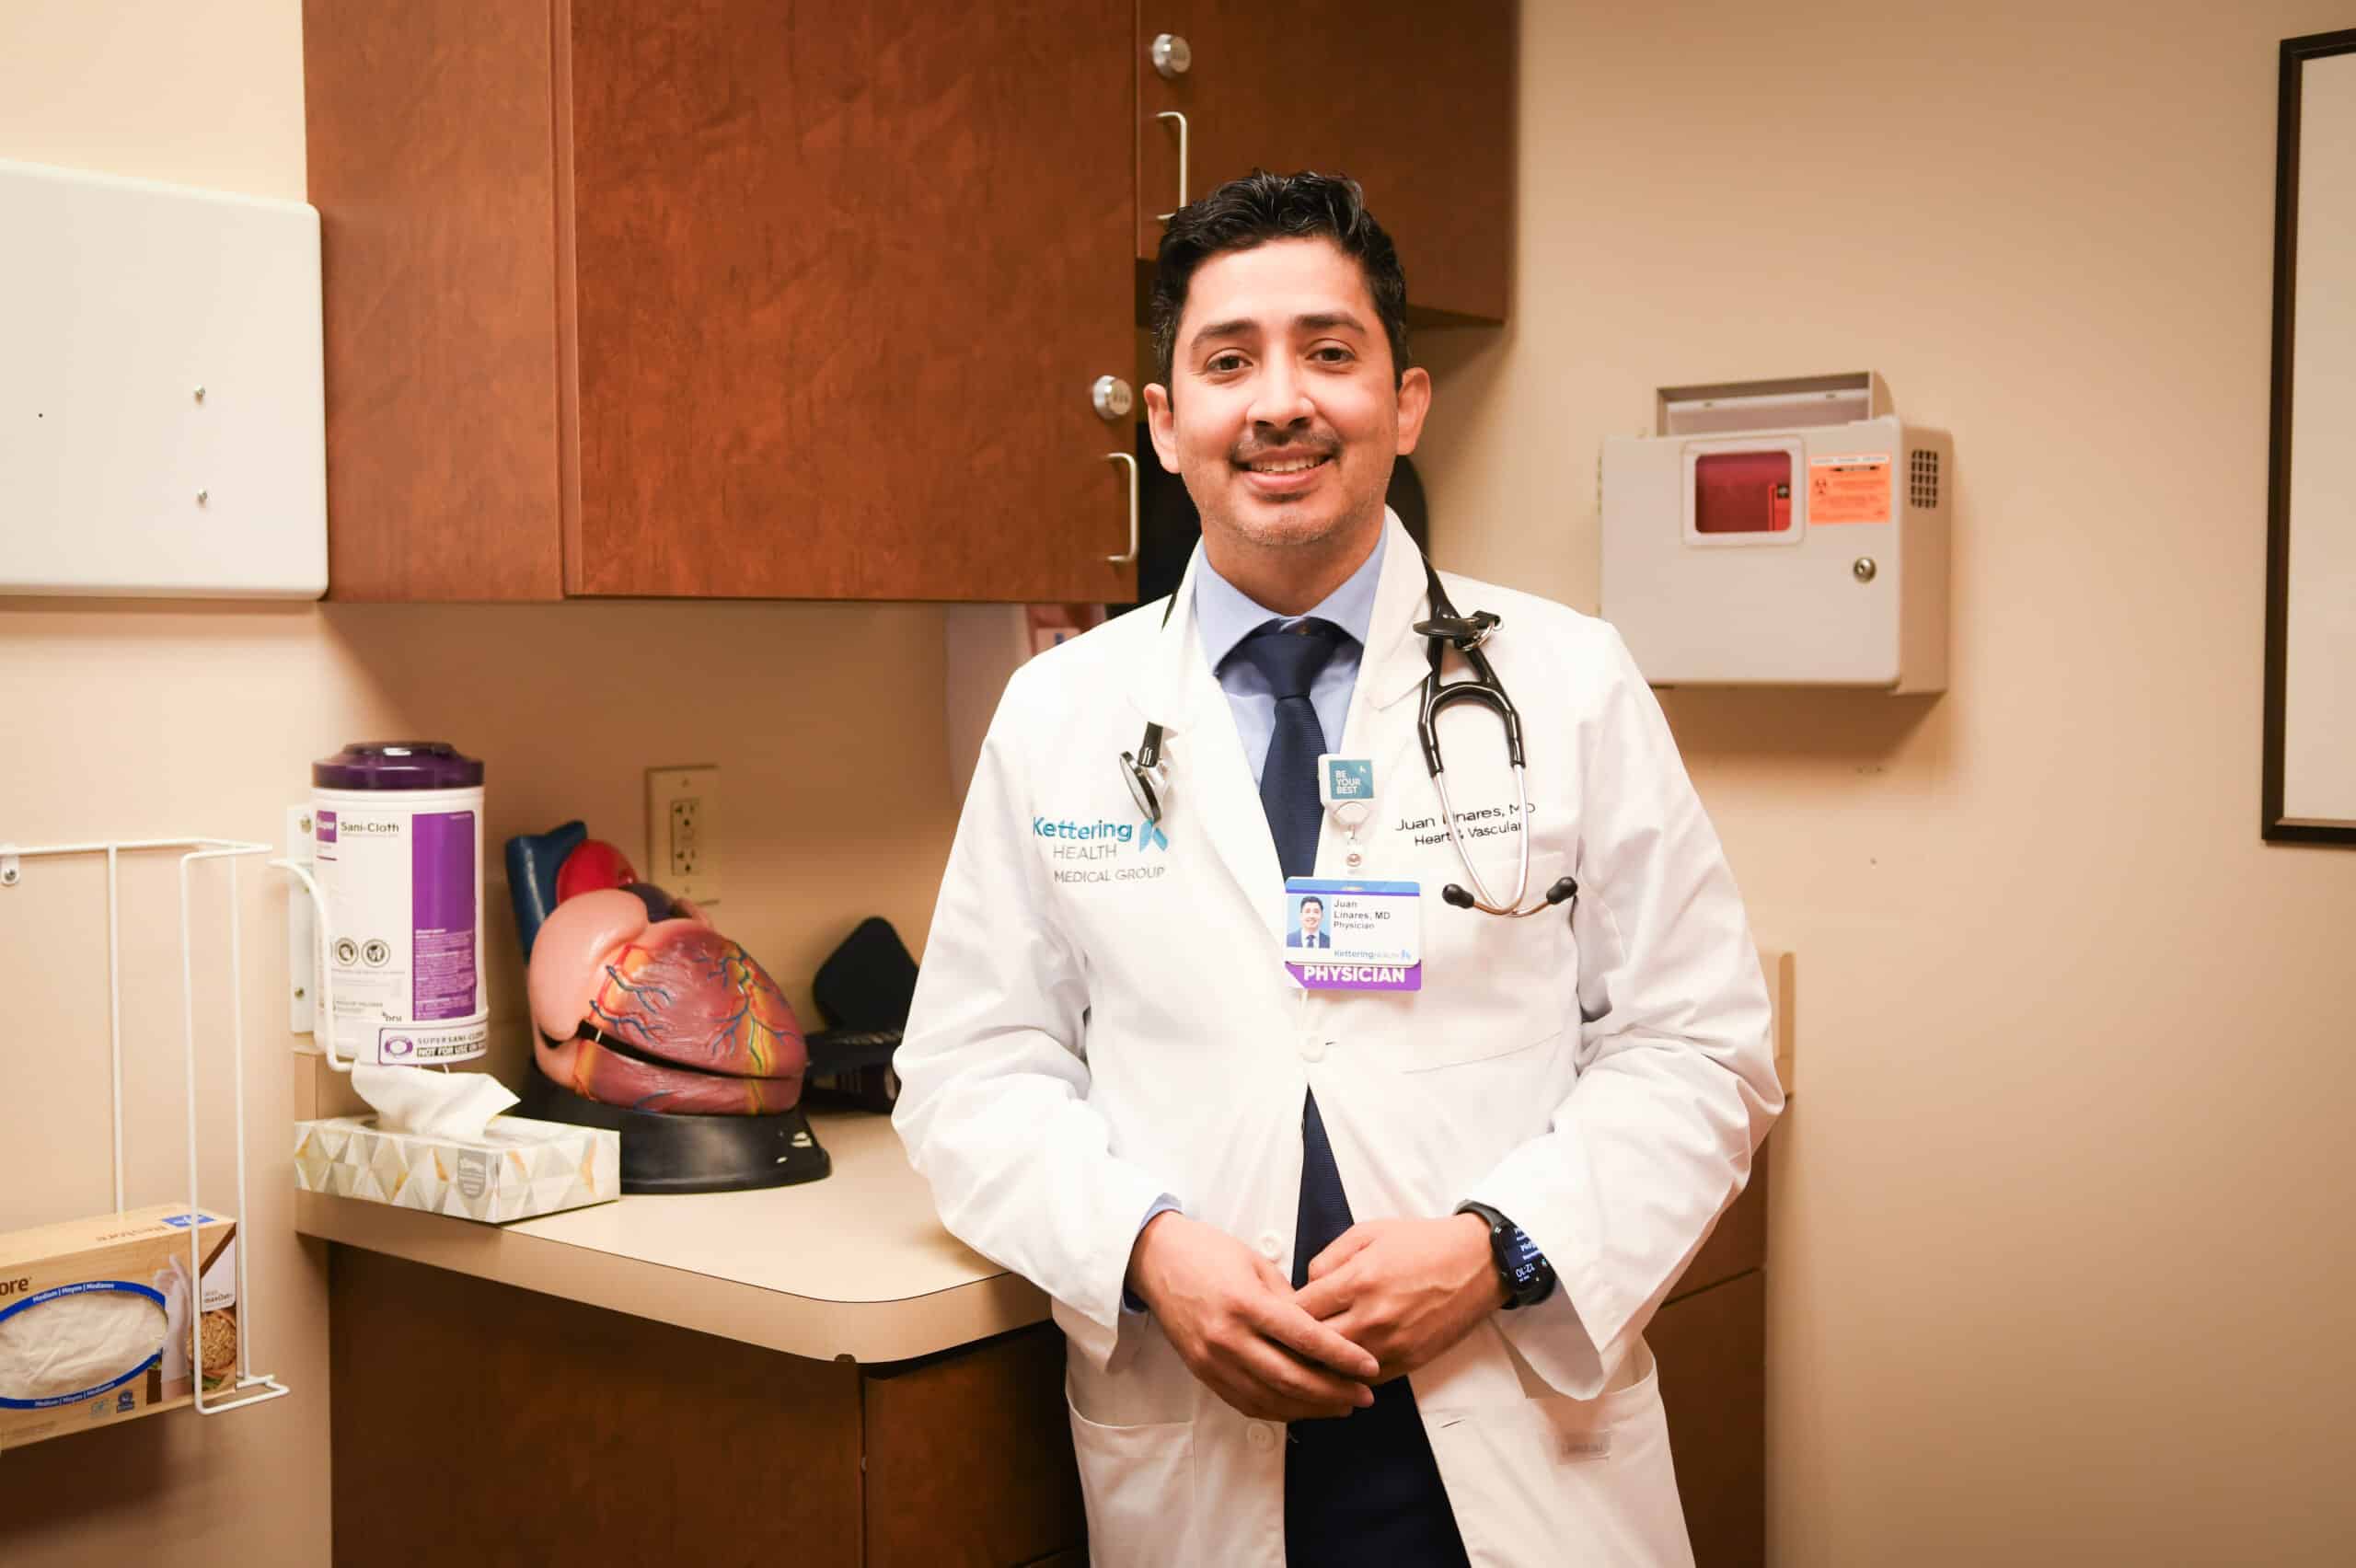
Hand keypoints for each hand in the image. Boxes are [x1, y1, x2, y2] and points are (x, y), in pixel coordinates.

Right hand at [1125, 1213, 1378, 1421]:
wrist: (1154, 1259)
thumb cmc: (1207, 1252)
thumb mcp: (1255, 1262)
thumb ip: (1288, 1299)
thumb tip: (1320, 1330)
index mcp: (1246, 1304)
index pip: (1306, 1340)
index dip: (1343, 1358)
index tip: (1370, 1367)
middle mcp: (1228, 1338)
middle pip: (1292, 1379)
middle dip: (1334, 1392)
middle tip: (1364, 1396)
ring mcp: (1213, 1360)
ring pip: (1271, 1399)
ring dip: (1310, 1408)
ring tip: (1340, 1407)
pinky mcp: (1203, 1372)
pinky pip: (1246, 1403)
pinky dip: (1278, 1410)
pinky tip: (1301, 1408)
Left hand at [1292, 1216, 1505, 1383]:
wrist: (1478, 1262)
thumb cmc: (1423, 1243)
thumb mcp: (1368, 1233)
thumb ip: (1328, 1258)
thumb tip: (1306, 1286)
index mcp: (1358, 1280)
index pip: (1300, 1311)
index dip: (1283, 1315)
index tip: (1276, 1316)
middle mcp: (1372, 1316)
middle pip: (1314, 1346)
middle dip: (1294, 1345)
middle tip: (1282, 1342)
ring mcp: (1392, 1343)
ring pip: (1338, 1369)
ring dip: (1320, 1365)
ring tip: (1306, 1359)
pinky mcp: (1410, 1361)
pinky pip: (1368, 1380)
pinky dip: (1350, 1377)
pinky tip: (1341, 1369)